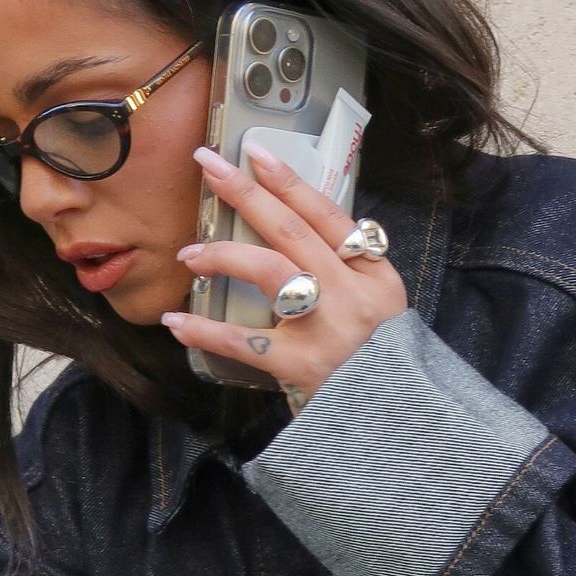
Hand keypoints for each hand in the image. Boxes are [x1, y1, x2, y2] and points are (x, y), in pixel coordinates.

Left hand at [160, 144, 407, 412]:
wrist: (399, 422)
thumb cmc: (381, 366)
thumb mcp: (380, 310)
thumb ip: (346, 275)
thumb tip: (293, 237)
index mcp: (374, 274)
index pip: (327, 215)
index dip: (288, 181)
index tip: (254, 152)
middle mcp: (352, 293)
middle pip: (292, 230)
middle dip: (246, 193)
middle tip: (208, 166)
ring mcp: (327, 327)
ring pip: (270, 269)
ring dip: (224, 254)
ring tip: (189, 253)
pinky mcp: (301, 365)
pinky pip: (242, 340)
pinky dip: (205, 330)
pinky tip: (176, 322)